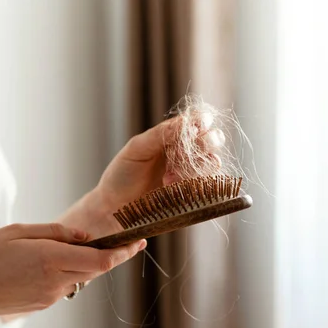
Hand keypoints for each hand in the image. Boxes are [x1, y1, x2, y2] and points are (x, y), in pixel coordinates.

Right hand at [0, 223, 146, 320]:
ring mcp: (49, 296)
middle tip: (121, 240)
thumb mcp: (17, 231)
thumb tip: (84, 236)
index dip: (123, 252)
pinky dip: (67, 272)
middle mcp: (55, 281)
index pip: (100, 259)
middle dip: (110, 255)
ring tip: (73, 246)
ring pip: (80, 277)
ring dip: (85, 263)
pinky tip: (49, 261)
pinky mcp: (42, 304)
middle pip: (96, 269)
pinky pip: (64, 285)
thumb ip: (55, 232)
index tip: (138, 242)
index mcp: (50, 259)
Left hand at [59, 116, 224, 237]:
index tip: (195, 129)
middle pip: (213, 138)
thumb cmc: (121, 175)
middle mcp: (185, 152)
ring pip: (214, 161)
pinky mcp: (193, 194)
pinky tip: (172, 187)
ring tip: (168, 178)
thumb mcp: (136, 149)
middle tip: (180, 155)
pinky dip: (194, 184)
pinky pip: (208, 185)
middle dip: (205, 142)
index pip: (198, 120)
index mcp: (171, 135)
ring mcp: (191, 173)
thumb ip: (160, 134)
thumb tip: (188, 123)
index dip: (201, 122)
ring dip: (196, 167)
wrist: (114, 208)